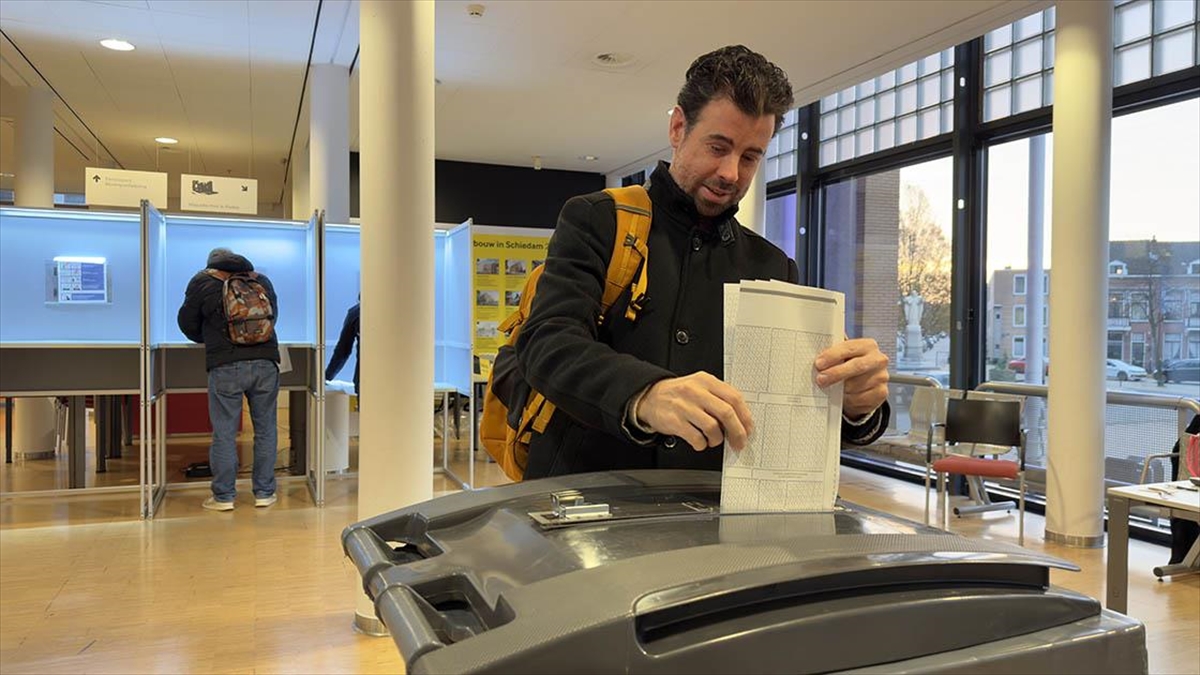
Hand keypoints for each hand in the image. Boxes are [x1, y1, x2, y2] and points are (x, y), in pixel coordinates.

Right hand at [635, 372, 752, 450]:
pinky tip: (700, 442)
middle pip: (727, 413)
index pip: (734, 398)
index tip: (748, 429)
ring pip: (713, 428)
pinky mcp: (674, 421)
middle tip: (739, 442)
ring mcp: (684, 406)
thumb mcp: (700, 386)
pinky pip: (696, 438)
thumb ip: (719, 397)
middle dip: (737, 432)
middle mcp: (696, 392)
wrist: (650, 397)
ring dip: (717, 439)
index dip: (745, 416)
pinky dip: (702, 444)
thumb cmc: (680, 394)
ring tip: (714, 440)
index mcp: (706, 381)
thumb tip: (741, 419)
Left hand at [814, 338, 889, 418]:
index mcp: (867, 345)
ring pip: (856, 385)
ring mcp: (881, 376)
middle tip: (821, 379)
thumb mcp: (843, 357)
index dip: (832, 355)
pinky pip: (860, 398)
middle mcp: (878, 359)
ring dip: (840, 389)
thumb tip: (817, 359)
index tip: (819, 363)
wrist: (866, 386)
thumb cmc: (850, 367)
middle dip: (836, 373)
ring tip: (832, 388)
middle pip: (856, 366)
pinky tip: (844, 396)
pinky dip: (848, 399)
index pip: (849, 348)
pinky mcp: (881, 392)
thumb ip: (834, 355)